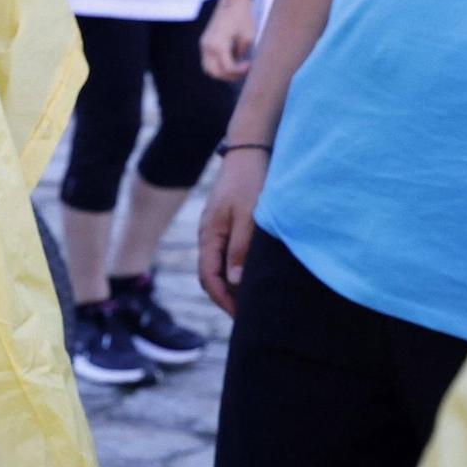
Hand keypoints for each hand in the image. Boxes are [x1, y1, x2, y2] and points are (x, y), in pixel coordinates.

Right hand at [198, 149, 268, 315]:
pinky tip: (257, 273)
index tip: (243, 316)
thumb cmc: (250, 180)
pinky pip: (232, 254)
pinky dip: (242, 268)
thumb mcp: (248, 216)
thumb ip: (241, 249)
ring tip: (256, 299)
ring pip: (223, 265)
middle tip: (251, 315)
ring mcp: (219, 230)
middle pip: (214, 276)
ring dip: (237, 284)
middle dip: (229, 297)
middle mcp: (210, 236)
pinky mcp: (231, 224)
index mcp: (209, 237)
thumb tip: (237, 282)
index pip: (209, 278)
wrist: (250, 150)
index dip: (224, 300)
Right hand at [200, 0, 256, 80]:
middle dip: (228, 76)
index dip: (239, 71)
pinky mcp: (204, 42)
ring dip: (220, 73)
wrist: (232, 1)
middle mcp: (208, 47)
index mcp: (219, 45)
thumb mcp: (248, 37)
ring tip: (235, 70)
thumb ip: (241, 54)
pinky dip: (216, 65)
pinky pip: (207, 60)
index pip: (227, 67)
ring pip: (208, 68)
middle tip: (241, 73)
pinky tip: (228, 62)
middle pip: (214, 72)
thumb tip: (237, 63)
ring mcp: (204, 45)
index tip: (249, 67)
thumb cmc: (242, 17)